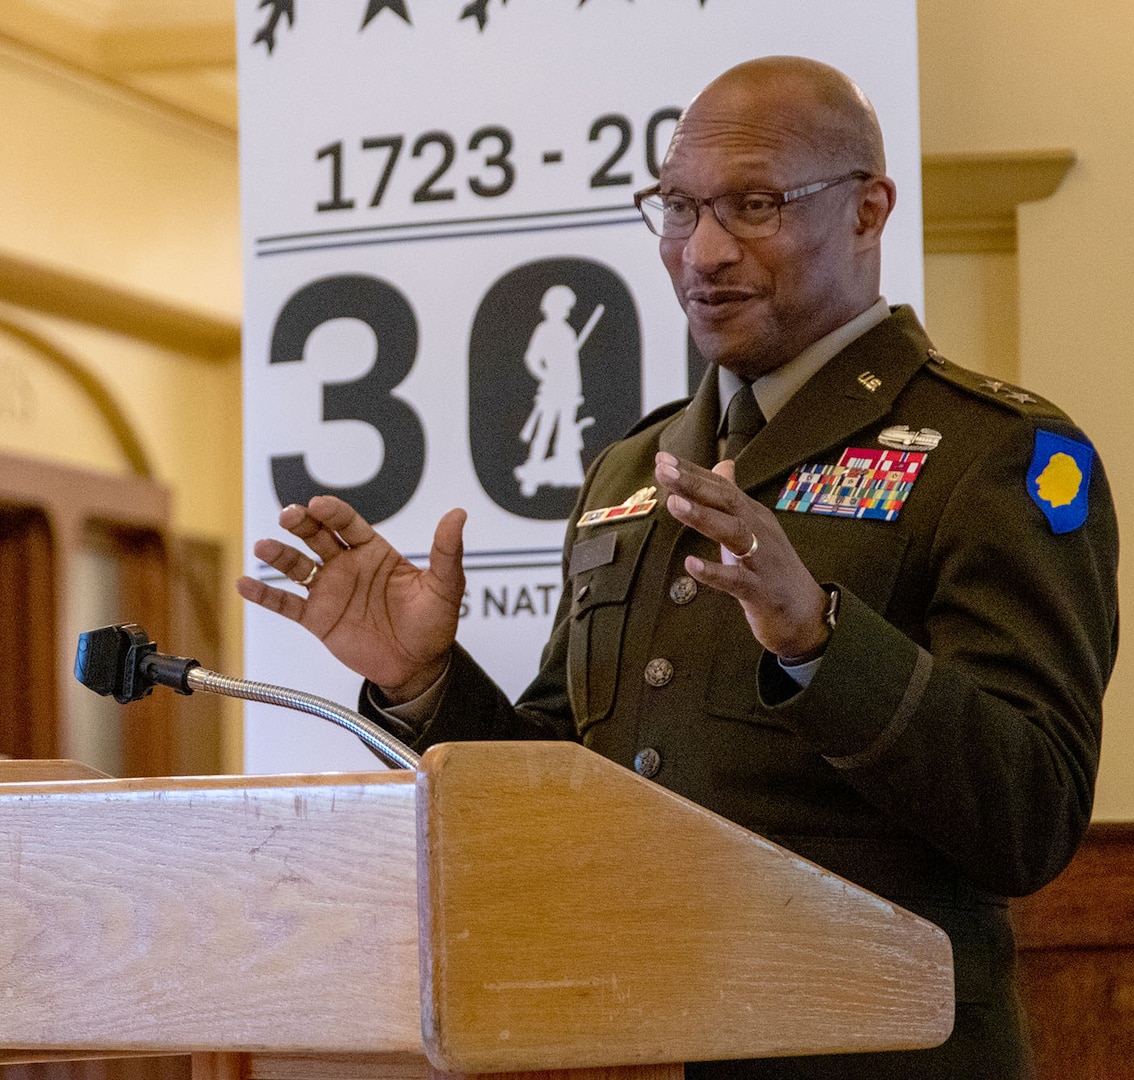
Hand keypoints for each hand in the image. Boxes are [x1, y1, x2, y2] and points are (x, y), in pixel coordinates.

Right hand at [236, 495, 465, 702]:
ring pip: (298, 566)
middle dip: (302, 523)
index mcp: (375, 553)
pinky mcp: (318, 619)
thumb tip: (459, 514)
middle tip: (289, 515)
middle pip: (318, 536)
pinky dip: (265, 594)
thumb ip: (447, 552)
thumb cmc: (434, 623)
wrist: (419, 666)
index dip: (334, 512)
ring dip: (280, 554)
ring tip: (265, 546)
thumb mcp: (445, 587)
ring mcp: (330, 591)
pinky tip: (245, 584)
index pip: (349, 523)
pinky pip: (287, 604)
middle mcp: (348, 566)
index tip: (320, 504)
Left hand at [654, 452, 829, 659]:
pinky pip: (736, 580)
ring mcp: (762, 560)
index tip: (662, 459)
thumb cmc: (772, 569)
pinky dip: (714, 572)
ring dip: (703, 517)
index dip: (692, 472)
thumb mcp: (753, 527)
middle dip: (694, 484)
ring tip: (674, 504)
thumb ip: (733, 498)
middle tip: (663, 470)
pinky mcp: (760, 591)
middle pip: (726, 501)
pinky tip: (691, 564)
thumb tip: (723, 465)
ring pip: (733, 532)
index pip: (721, 487)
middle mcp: (759, 531)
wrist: (807, 615)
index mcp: (753, 515)